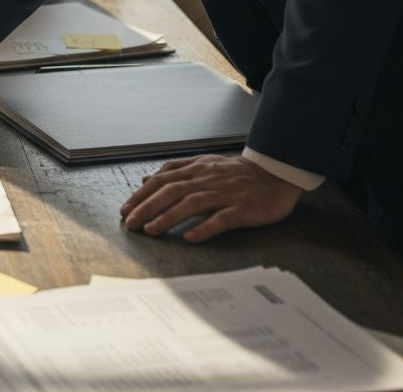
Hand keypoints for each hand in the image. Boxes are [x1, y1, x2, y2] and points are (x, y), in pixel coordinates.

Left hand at [120, 154, 302, 241]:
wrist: (276, 173)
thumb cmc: (238, 172)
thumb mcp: (204, 164)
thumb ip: (175, 170)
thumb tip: (146, 179)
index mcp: (197, 169)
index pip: (162, 180)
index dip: (141, 195)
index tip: (125, 210)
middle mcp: (207, 180)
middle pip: (172, 191)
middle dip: (147, 207)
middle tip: (130, 223)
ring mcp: (225, 194)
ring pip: (192, 204)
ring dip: (168, 217)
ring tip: (150, 230)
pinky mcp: (243, 209)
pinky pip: (222, 218)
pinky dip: (205, 227)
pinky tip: (190, 237)